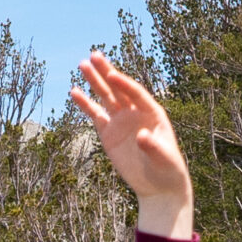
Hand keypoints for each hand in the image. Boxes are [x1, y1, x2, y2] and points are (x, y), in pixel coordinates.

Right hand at [69, 52, 193, 238]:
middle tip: (94, 55)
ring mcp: (121, 121)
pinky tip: (75, 92)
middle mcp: (135, 112)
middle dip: (107, 73)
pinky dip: (85, 104)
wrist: (158, 185)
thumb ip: (153, 147)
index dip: (124, 84)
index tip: (112, 75)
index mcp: (152, 113)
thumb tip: (141, 136)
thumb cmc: (167, 170)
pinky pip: (95, 115)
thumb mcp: (164, 159)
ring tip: (83, 65)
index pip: (136, 94)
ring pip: (106, 97)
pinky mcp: (109, 133)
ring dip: (95, 82)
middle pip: (119, 89)